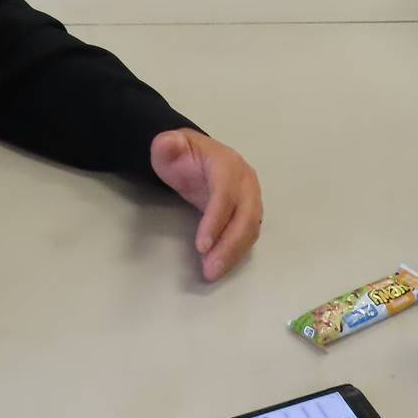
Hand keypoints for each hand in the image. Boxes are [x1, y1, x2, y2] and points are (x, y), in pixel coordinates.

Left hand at [149, 130, 262, 281]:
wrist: (194, 156)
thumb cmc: (181, 155)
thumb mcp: (167, 147)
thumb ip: (167, 146)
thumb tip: (169, 144)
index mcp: (227, 163)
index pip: (226, 193)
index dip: (216, 219)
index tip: (201, 245)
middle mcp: (245, 180)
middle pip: (245, 215)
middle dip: (229, 245)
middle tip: (210, 269)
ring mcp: (251, 197)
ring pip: (250, 228)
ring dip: (234, 253)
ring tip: (213, 273)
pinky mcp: (250, 212)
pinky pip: (248, 234)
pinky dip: (237, 252)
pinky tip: (221, 265)